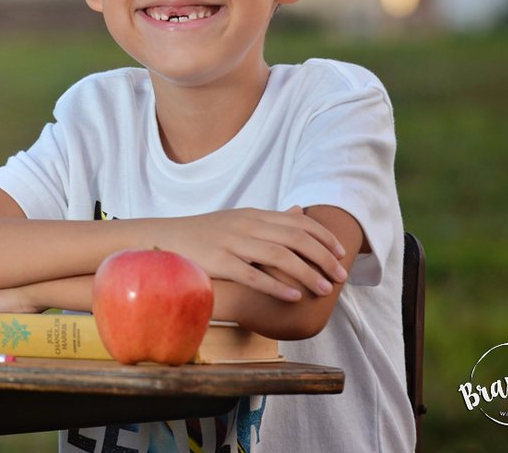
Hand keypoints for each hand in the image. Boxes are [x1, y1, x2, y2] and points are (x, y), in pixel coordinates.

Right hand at [152, 206, 348, 302]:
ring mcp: (232, 242)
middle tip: (340, 276)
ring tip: (324, 289)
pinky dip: (276, 285)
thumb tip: (300, 212)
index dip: (324, 237)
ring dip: (306, 273)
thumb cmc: (205, 233)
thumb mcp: (240, 219)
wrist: (165, 238)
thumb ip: (271, 219)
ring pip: (279, 255)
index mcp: (254, 215)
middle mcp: (246, 225)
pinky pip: (252, 274)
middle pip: (295, 238)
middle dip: (323, 257)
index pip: (298, 223)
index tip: (341, 254)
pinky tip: (293, 296)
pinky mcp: (219, 261)